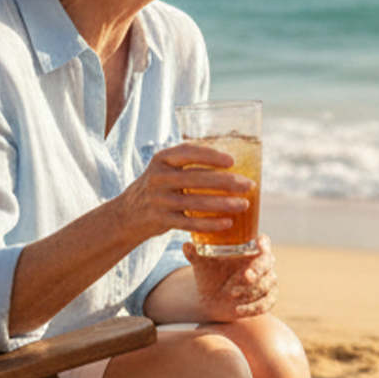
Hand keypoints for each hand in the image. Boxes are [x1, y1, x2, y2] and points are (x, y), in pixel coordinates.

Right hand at [120, 142, 253, 239]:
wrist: (129, 213)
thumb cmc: (159, 185)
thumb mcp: (165, 167)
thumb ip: (188, 160)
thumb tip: (231, 157)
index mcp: (162, 159)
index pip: (187, 153)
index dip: (210, 156)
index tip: (232, 161)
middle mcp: (159, 178)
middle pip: (197, 178)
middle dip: (227, 182)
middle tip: (249, 185)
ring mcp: (159, 200)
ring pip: (196, 203)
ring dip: (223, 204)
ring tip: (244, 204)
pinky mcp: (162, 221)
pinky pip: (190, 223)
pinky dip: (210, 224)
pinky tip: (228, 223)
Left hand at [184, 236, 278, 321]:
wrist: (213, 298)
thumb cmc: (211, 274)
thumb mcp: (203, 264)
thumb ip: (196, 254)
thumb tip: (187, 245)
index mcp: (252, 249)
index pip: (264, 243)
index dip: (263, 244)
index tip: (258, 244)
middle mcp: (264, 264)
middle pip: (268, 264)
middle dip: (258, 270)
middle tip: (245, 275)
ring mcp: (268, 282)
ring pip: (266, 284)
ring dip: (250, 290)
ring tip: (230, 294)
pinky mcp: (268, 299)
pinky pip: (266, 304)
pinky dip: (252, 307)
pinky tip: (237, 309)